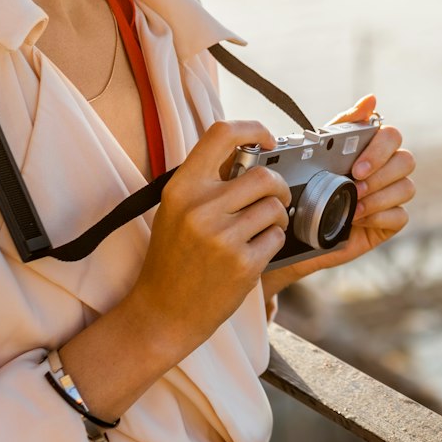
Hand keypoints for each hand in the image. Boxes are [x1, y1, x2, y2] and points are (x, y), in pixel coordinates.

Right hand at [125, 120, 291, 361]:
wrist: (162, 312)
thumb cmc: (172, 258)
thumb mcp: (176, 210)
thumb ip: (206, 182)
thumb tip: (249, 152)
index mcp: (182, 187)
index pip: (221, 134)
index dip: (252, 128)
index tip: (267, 138)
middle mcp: (201, 208)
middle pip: (264, 176)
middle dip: (279, 186)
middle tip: (275, 197)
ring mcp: (222, 237)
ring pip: (276, 207)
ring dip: (277, 216)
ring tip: (261, 228)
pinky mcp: (243, 264)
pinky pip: (277, 236)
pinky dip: (274, 241)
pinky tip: (255, 251)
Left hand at [274, 94, 413, 281]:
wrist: (295, 232)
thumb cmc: (308, 188)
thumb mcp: (320, 153)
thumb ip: (345, 124)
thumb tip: (371, 99)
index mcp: (371, 148)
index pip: (392, 136)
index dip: (379, 150)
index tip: (356, 168)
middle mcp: (386, 169)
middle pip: (406, 160)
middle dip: (380, 175)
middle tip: (354, 187)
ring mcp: (391, 196)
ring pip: (407, 187)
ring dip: (378, 198)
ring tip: (352, 207)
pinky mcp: (390, 222)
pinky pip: (400, 216)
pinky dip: (379, 217)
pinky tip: (358, 221)